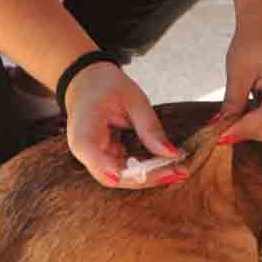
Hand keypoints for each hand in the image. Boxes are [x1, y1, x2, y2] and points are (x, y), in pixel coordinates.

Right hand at [64, 62, 187, 188]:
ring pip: (120, 178)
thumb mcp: (133, 99)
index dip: (102, 165)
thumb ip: (149, 127)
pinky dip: (147, 171)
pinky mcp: (106, 160)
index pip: (86, 149)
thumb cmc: (106, 86)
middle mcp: (84, 149)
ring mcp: (95, 158)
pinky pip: (126, 171)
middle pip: (110, 174)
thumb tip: (171, 154)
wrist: (89, 83)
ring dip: (150, 178)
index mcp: (83, 126)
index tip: (118, 175)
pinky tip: (169, 168)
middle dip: (144, 177)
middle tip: (176, 172)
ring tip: (178, 171)